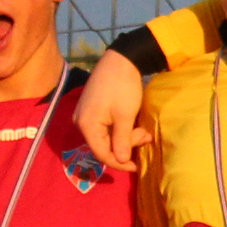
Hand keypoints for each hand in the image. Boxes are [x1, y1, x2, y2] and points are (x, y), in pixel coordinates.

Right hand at [74, 56, 150, 173]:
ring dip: (126, 137)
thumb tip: (120, 161)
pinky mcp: (92, 110)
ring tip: (143, 129)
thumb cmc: (123, 87)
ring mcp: (85, 115)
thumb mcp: (125, 116)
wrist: (120, 60)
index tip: (136, 166)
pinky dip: (121, 129)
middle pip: (104, 145)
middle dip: (126, 145)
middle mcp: (81, 122)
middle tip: (145, 136)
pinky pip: (106, 127)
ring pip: (107, 137)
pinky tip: (133, 124)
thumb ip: (122, 141)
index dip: (119, 163)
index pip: (102, 154)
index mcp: (87, 125)